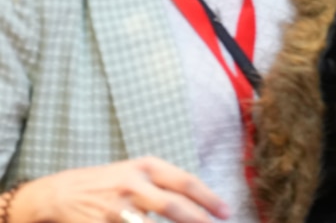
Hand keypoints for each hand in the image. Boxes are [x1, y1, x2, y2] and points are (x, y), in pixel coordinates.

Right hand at [9, 157, 227, 222]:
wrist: (61, 193)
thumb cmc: (109, 183)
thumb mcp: (138, 172)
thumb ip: (166, 184)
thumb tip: (202, 205)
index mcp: (146, 166)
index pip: (185, 182)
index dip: (209, 199)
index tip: (226, 212)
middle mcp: (132, 184)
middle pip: (173, 205)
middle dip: (197, 220)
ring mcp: (116, 207)